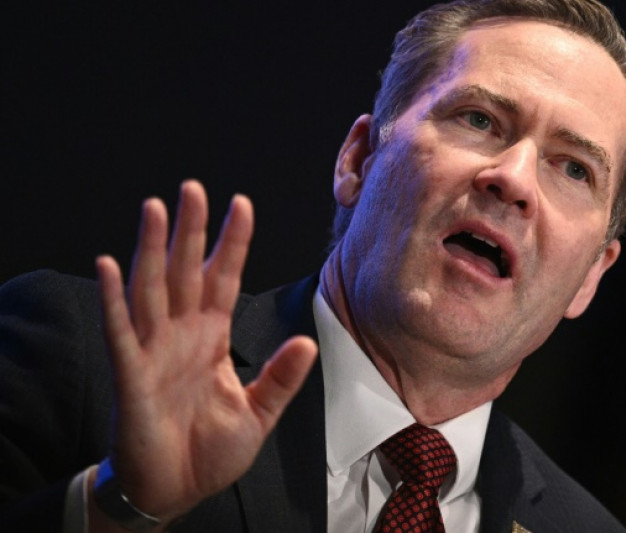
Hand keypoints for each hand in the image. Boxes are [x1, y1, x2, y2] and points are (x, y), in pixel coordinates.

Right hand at [92, 180, 317, 526]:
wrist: (174, 490)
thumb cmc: (209, 451)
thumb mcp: (258, 414)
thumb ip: (281, 377)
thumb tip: (307, 341)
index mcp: (213, 338)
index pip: (224, 279)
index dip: (233, 243)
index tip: (243, 203)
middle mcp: (182, 335)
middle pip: (186, 271)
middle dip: (191, 230)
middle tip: (194, 188)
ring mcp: (153, 351)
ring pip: (151, 289)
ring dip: (151, 249)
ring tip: (154, 208)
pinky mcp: (129, 375)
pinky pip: (119, 331)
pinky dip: (113, 299)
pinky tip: (110, 265)